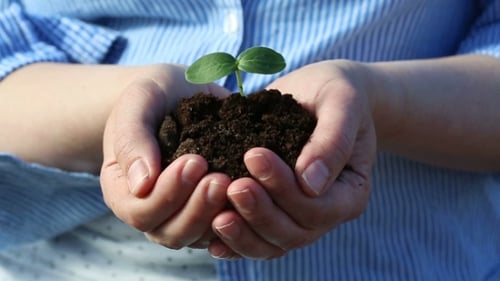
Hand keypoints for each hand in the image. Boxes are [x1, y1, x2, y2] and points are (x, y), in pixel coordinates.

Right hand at [100, 64, 232, 247]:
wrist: (179, 93)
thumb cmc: (152, 96)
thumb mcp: (138, 103)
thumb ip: (132, 138)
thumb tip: (142, 184)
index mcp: (123, 189)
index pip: (140, 211)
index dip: (167, 194)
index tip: (195, 161)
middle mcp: (150, 209)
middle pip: (170, 233)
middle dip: (197, 208)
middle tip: (220, 178)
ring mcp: (181, 213)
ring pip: (198, 236)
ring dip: (217, 214)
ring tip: (236, 183)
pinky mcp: (209, 210)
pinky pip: (224, 227)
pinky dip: (238, 216)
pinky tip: (253, 193)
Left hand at [208, 60, 376, 258]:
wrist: (320, 94)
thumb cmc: (335, 94)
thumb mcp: (342, 105)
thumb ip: (332, 141)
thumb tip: (311, 183)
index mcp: (349, 193)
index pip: (317, 207)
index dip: (284, 189)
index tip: (253, 155)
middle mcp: (325, 213)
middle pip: (293, 233)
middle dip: (260, 212)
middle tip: (232, 184)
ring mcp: (298, 218)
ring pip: (272, 244)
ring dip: (244, 234)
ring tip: (216, 216)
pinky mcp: (274, 212)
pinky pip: (256, 238)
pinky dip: (234, 242)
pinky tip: (210, 236)